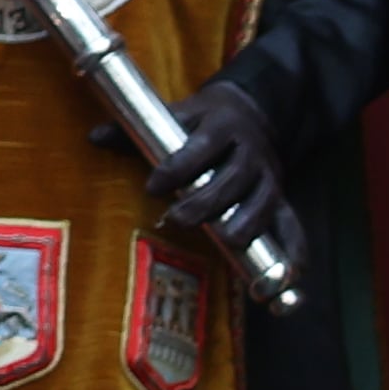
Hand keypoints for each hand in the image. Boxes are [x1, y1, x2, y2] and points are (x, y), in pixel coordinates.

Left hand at [102, 80, 304, 289]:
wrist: (251, 113)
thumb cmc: (200, 121)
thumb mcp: (171, 116)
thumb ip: (133, 130)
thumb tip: (94, 138)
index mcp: (220, 126)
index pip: (201, 146)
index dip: (178, 166)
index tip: (153, 185)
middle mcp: (250, 151)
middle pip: (233, 178)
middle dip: (206, 201)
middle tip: (177, 219)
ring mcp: (268, 175)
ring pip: (263, 201)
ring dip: (247, 223)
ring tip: (227, 241)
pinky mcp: (280, 196)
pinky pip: (292, 225)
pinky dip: (294, 251)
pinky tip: (288, 276)